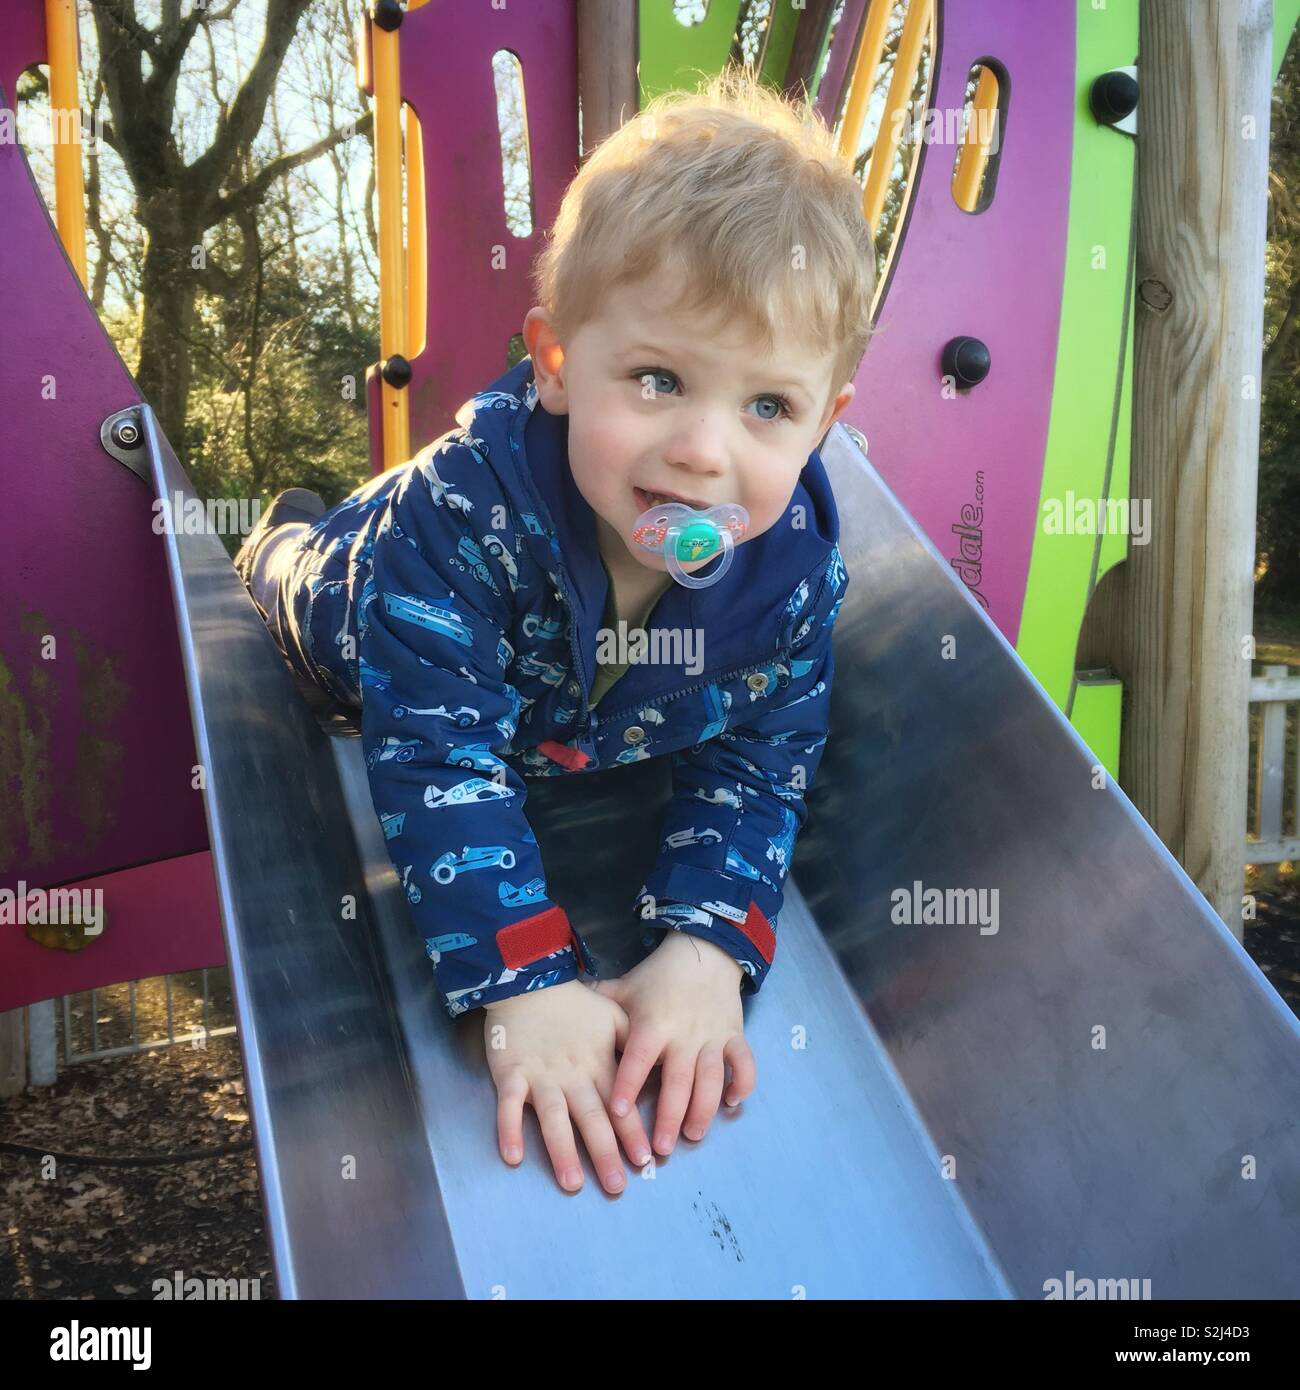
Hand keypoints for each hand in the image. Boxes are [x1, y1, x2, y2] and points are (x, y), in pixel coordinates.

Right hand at [482, 980, 654, 1193]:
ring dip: (562, 1151)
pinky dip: (509, 1129)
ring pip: (553, 1118)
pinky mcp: (511, 1074)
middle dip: (605, 1153)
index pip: (619, 1104)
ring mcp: (540, 1076)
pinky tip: (512, 1157)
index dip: (632, 1133)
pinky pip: (508, 1106)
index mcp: (598, 1064)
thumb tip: (659, 1065)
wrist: (530, 982)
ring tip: (572, 1183)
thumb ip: (633, 1041)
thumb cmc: (575, 1004)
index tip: (646, 1161)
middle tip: (616, 1187)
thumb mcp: (612, 1015)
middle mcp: (572, 1075)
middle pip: (590, 1118)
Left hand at [592, 930, 755, 1156]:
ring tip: (693, 1135)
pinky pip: (743, 1063)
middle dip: (670, 1116)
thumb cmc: (657, 977)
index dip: (628, 1084)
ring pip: (711, 1079)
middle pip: (678, 1080)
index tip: (617, 1114)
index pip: (638, 1057)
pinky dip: (742, 1083)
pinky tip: (732, 1103)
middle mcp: (684, 1034)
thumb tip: (557, 1007)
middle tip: (661, 1149)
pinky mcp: (734, 1036)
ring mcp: (712, 1037)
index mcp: (653, 1024)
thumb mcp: (624, 987)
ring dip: (703, 1109)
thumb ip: (596, 1003)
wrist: (703, 953)